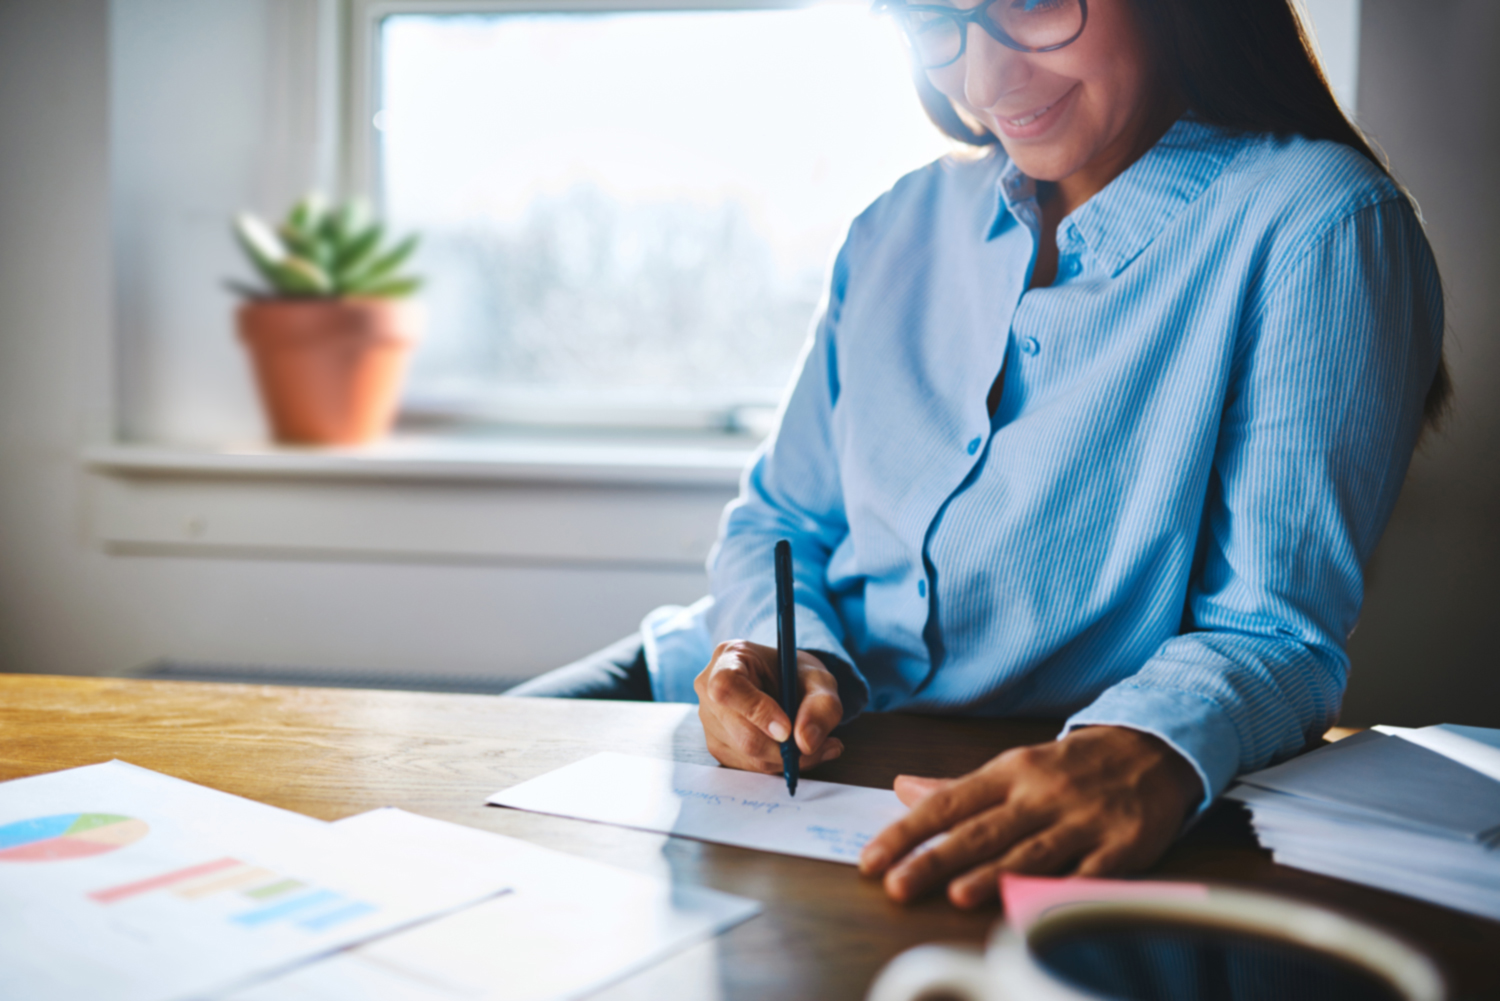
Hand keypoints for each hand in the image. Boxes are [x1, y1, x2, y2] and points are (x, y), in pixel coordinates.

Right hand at [694, 640, 843, 773]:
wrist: (786, 683)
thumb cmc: (797, 675)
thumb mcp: (820, 680)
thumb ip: (821, 706)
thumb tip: (806, 743)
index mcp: (729, 656)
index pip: (727, 686)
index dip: (757, 711)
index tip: (787, 729)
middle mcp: (708, 688)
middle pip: (739, 730)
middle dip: (783, 747)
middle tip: (820, 747)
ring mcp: (709, 720)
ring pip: (746, 754)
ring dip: (786, 758)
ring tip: (817, 747)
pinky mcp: (717, 745)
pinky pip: (747, 766)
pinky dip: (777, 764)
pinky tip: (795, 751)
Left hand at [858, 726, 1201, 907]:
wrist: (1154, 748)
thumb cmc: (1072, 766)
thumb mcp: (1013, 765)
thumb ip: (958, 786)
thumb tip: (901, 789)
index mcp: (1009, 772)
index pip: (947, 804)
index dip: (906, 832)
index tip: (872, 859)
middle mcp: (1040, 795)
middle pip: (980, 831)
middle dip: (936, 859)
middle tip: (897, 884)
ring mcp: (1081, 821)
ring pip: (1030, 851)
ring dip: (993, 874)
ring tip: (956, 895)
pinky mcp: (1121, 846)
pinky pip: (1089, 874)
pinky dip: (1063, 890)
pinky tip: (1037, 907)